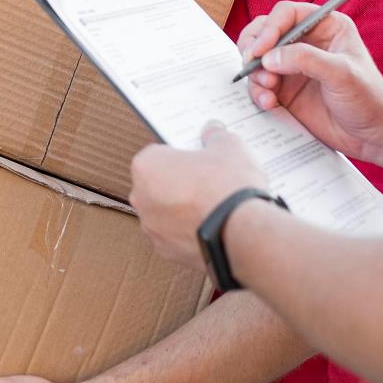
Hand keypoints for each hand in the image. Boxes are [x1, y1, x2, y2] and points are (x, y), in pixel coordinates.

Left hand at [129, 123, 269, 265]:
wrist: (241, 232)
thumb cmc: (228, 186)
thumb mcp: (229, 147)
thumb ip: (216, 136)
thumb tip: (213, 130)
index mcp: (147, 166)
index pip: (158, 154)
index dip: (180, 155)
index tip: (198, 157)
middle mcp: (141, 198)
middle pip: (158, 184)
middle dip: (178, 182)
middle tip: (207, 181)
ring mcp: (152, 228)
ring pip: (166, 213)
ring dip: (182, 210)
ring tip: (213, 207)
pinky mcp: (167, 252)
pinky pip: (176, 237)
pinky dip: (190, 232)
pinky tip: (213, 228)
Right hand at [236, 6, 382, 163]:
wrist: (372, 134)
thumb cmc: (368, 98)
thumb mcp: (342, 73)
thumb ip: (306, 60)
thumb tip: (269, 58)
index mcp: (324, 26)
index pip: (287, 14)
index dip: (269, 28)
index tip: (260, 50)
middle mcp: (305, 42)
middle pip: (265, 31)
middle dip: (254, 47)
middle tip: (250, 64)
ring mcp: (292, 66)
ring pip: (257, 58)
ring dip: (254, 73)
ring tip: (268, 89)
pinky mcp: (285, 89)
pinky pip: (259, 84)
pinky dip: (257, 92)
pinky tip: (269, 103)